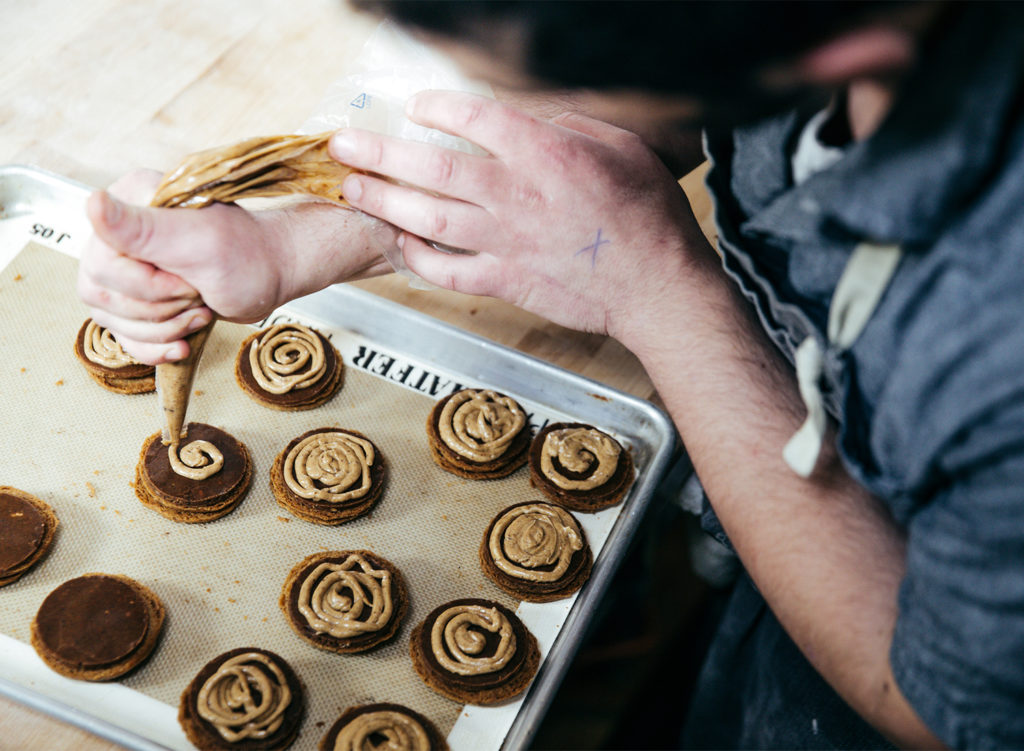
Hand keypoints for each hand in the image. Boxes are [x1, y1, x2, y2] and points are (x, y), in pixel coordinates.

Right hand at [78, 169, 393, 363]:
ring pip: (108, 319)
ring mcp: (121, 268)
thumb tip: (93, 202)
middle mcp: (116, 234)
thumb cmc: (248, 256)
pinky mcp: (134, 299)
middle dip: (160, 308)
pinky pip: (122, 336)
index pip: (102, 263)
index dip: (148, 285)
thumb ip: (143, 227)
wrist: (272, 274)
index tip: (189, 279)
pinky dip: (155, 347)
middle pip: (101, 295)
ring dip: (163, 328)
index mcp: (127, 203)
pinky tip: (184, 342)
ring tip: (200, 308)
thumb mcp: (200, 241)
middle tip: (198, 292)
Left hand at [329, 91, 705, 339]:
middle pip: (432, 169)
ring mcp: (505, 243)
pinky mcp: (505, 282)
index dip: (437, 107)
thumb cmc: (647, 217)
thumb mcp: (621, 147)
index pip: (474, 120)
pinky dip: (417, 258)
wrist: (657, 288)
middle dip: (379, 152)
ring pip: (427, 219)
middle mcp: (516, 197)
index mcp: (546, 155)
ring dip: (382, 202)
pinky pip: (446, 271)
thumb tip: (531, 117)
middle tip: (343, 144)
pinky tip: (400, 244)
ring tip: (353, 188)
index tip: (417, 105)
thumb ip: (569, 126)